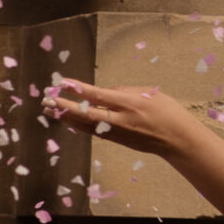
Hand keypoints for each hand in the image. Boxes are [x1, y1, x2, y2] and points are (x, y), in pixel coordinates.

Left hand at [43, 78, 212, 159]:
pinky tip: (67, 120)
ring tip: (50, 110)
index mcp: (130, 104)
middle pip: (86, 113)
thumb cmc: (167, 111)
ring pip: (86, 125)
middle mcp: (120, 120)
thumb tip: (102, 93)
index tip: (63, 83)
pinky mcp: (116, 140)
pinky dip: (78, 125)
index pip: (98, 96)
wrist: (178, 140)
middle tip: (46, 100)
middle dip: (64, 107)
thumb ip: (123, 91)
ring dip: (66, 117)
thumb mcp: (148, 93)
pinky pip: (92, 131)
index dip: (79, 90)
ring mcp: (117, 133)